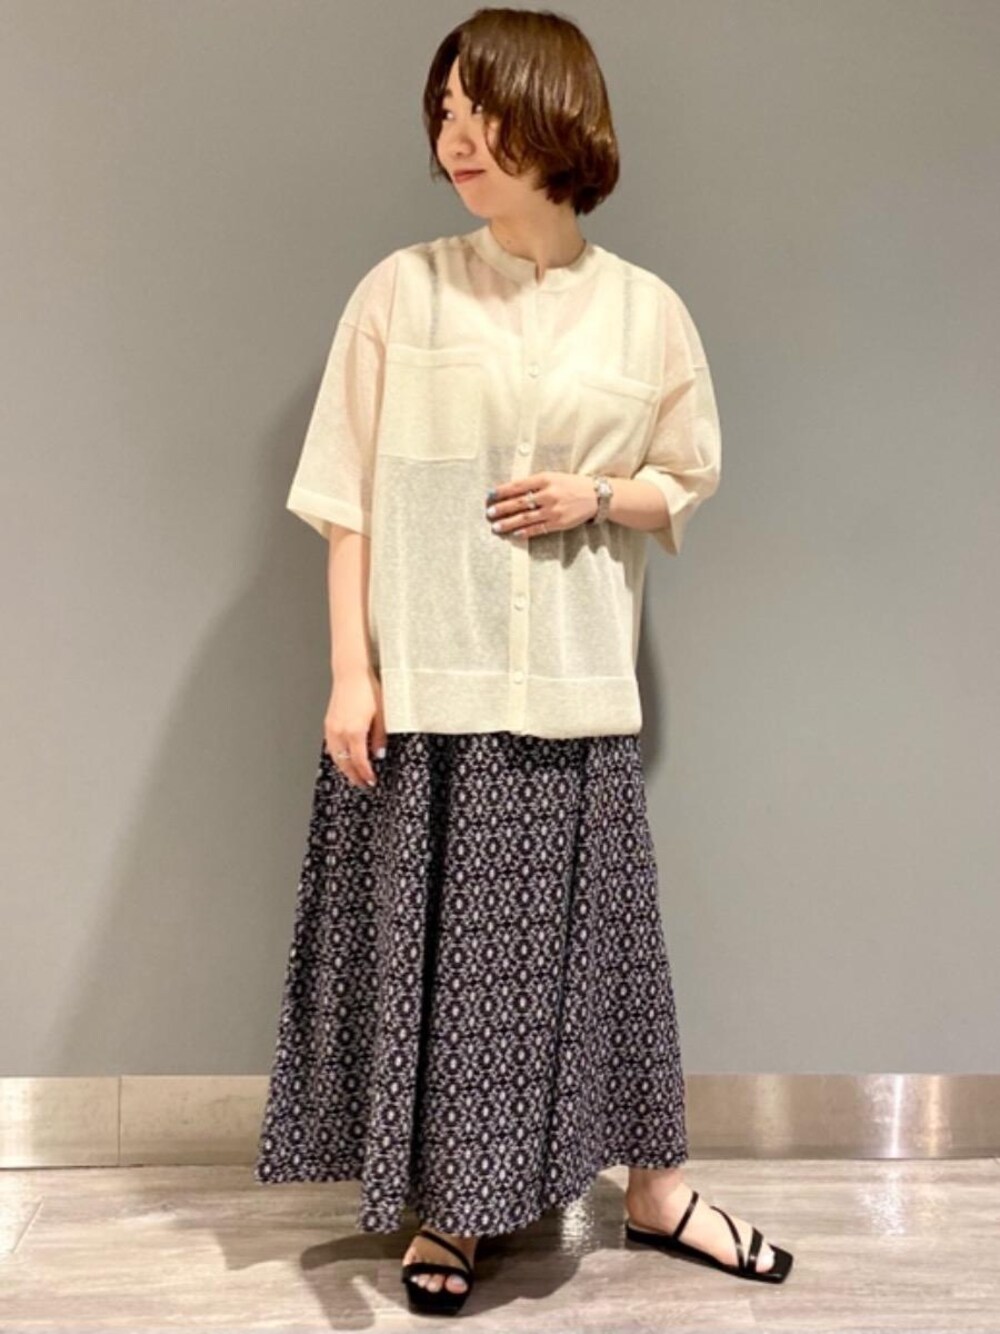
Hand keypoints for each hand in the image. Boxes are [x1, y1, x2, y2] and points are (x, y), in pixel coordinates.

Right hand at [324, 668, 387, 789]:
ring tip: (354, 775)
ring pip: (335, 756)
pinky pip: (331, 746)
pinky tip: (343, 758)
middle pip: (345, 763)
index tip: (371, 781)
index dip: (365, 774)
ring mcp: (332, 728)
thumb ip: (379, 737)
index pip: (359, 761)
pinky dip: (337, 756)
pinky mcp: (328, 723)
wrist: (351, 673)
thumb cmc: (368, 689)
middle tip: (363, 784)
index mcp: (354, 731)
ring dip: (344, 768)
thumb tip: (379, 754)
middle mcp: (340, 732)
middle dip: (354, 776)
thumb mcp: (383, 714)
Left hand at [484, 471, 597, 538]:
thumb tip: (511, 491)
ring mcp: (553, 510)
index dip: (503, 491)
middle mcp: (548, 494)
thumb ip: (534, 483)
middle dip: (502, 508)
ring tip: (496, 526)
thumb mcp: (553, 477)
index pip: (519, 485)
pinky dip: (525, 532)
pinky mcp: (559, 523)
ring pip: (526, 518)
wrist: (596, 496)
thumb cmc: (571, 484)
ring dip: (509, 523)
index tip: (490, 495)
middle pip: (520, 503)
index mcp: (545, 479)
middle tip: (489, 513)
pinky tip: (514, 534)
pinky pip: (538, 529)